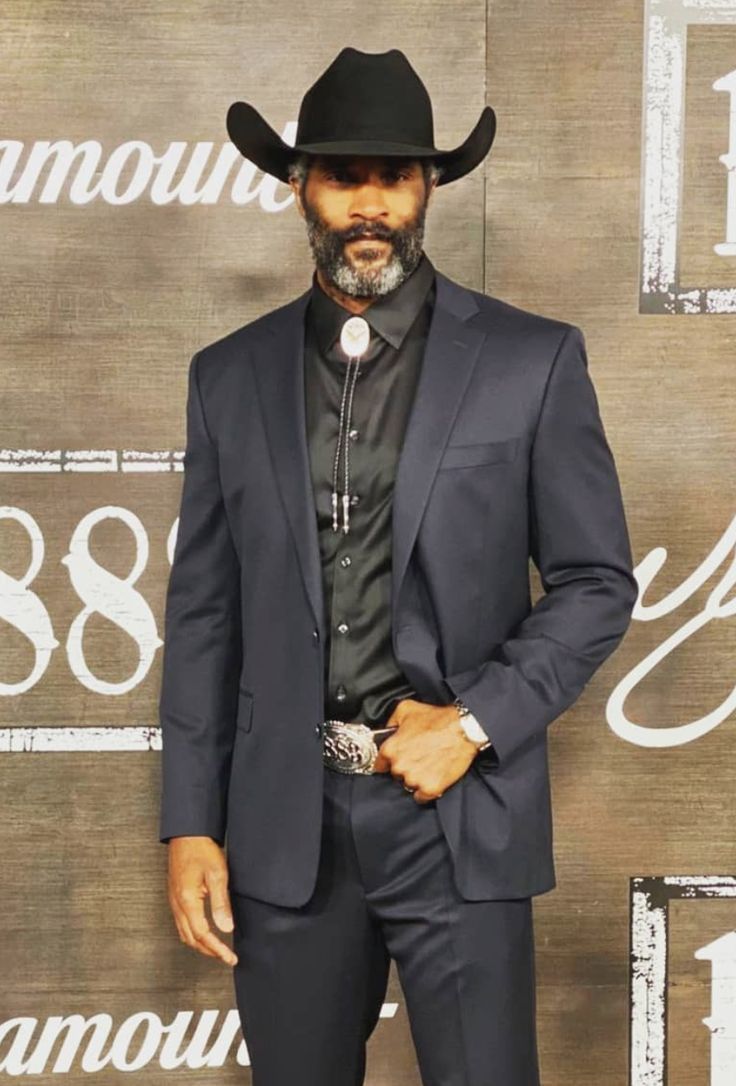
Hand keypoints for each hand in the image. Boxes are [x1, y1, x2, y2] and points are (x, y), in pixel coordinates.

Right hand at [167, 836, 237, 965]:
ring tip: (217, 948)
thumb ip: (221, 903)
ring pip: (184, 933)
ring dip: (200, 944)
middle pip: (191, 939)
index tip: (230, 957)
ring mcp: (173, 901)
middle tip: (226, 957)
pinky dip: (193, 934)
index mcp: (187, 901)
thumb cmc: (201, 850)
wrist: (186, 835)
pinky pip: (181, 924)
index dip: (217, 949)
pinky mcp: (175, 897)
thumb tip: (226, 928)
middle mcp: (177, 904)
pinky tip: (203, 932)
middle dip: (209, 951)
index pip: (202, 935)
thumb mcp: (217, 874)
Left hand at [372, 697, 481, 803]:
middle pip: (396, 775)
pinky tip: (432, 777)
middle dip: (404, 767)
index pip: (379, 764)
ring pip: (409, 785)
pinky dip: (426, 790)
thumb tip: (387, 730)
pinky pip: (421, 797)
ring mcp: (415, 779)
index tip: (393, 761)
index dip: (387, 762)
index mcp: (391, 749)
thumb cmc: (438, 719)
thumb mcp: (406, 708)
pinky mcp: (430, 789)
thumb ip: (391, 721)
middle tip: (418, 757)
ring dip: (416, 778)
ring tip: (428, 764)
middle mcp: (400, 766)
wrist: (463, 730)